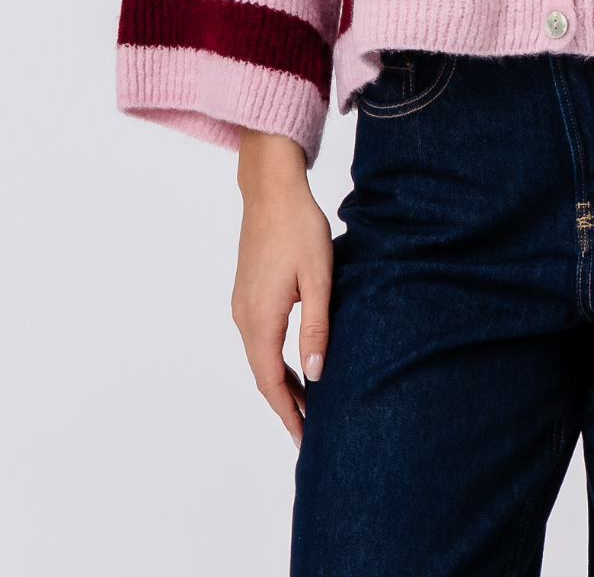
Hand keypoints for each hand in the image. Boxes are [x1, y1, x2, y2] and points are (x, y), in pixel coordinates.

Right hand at [231, 129, 332, 448]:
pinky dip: (274, 359)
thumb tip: (317, 373)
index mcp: (260, 318)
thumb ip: (316, 326)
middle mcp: (243, 317)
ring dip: (281, 381)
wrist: (271, 189)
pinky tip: (295, 361)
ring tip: (309, 401)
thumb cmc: (298, 227)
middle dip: (285, 404)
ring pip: (260, 357)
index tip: (304, 438)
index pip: (271, 381)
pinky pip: (258, 339)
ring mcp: (241, 304)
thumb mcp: (318, 277)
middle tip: (311, 429)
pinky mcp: (246, 293)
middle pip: (262, 375)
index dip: (288, 412)